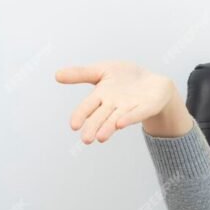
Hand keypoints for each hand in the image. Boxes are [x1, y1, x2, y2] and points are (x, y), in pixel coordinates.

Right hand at [55, 61, 176, 143]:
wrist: (153, 81)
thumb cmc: (125, 77)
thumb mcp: (102, 70)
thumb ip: (81, 73)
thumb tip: (56, 75)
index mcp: (101, 96)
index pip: (88, 107)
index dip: (81, 115)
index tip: (73, 125)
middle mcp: (113, 106)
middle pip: (101, 118)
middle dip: (93, 127)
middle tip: (86, 139)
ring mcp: (130, 108)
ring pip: (117, 120)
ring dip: (109, 128)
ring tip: (100, 137)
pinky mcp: (146, 108)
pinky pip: (138, 113)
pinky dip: (130, 118)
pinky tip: (121, 124)